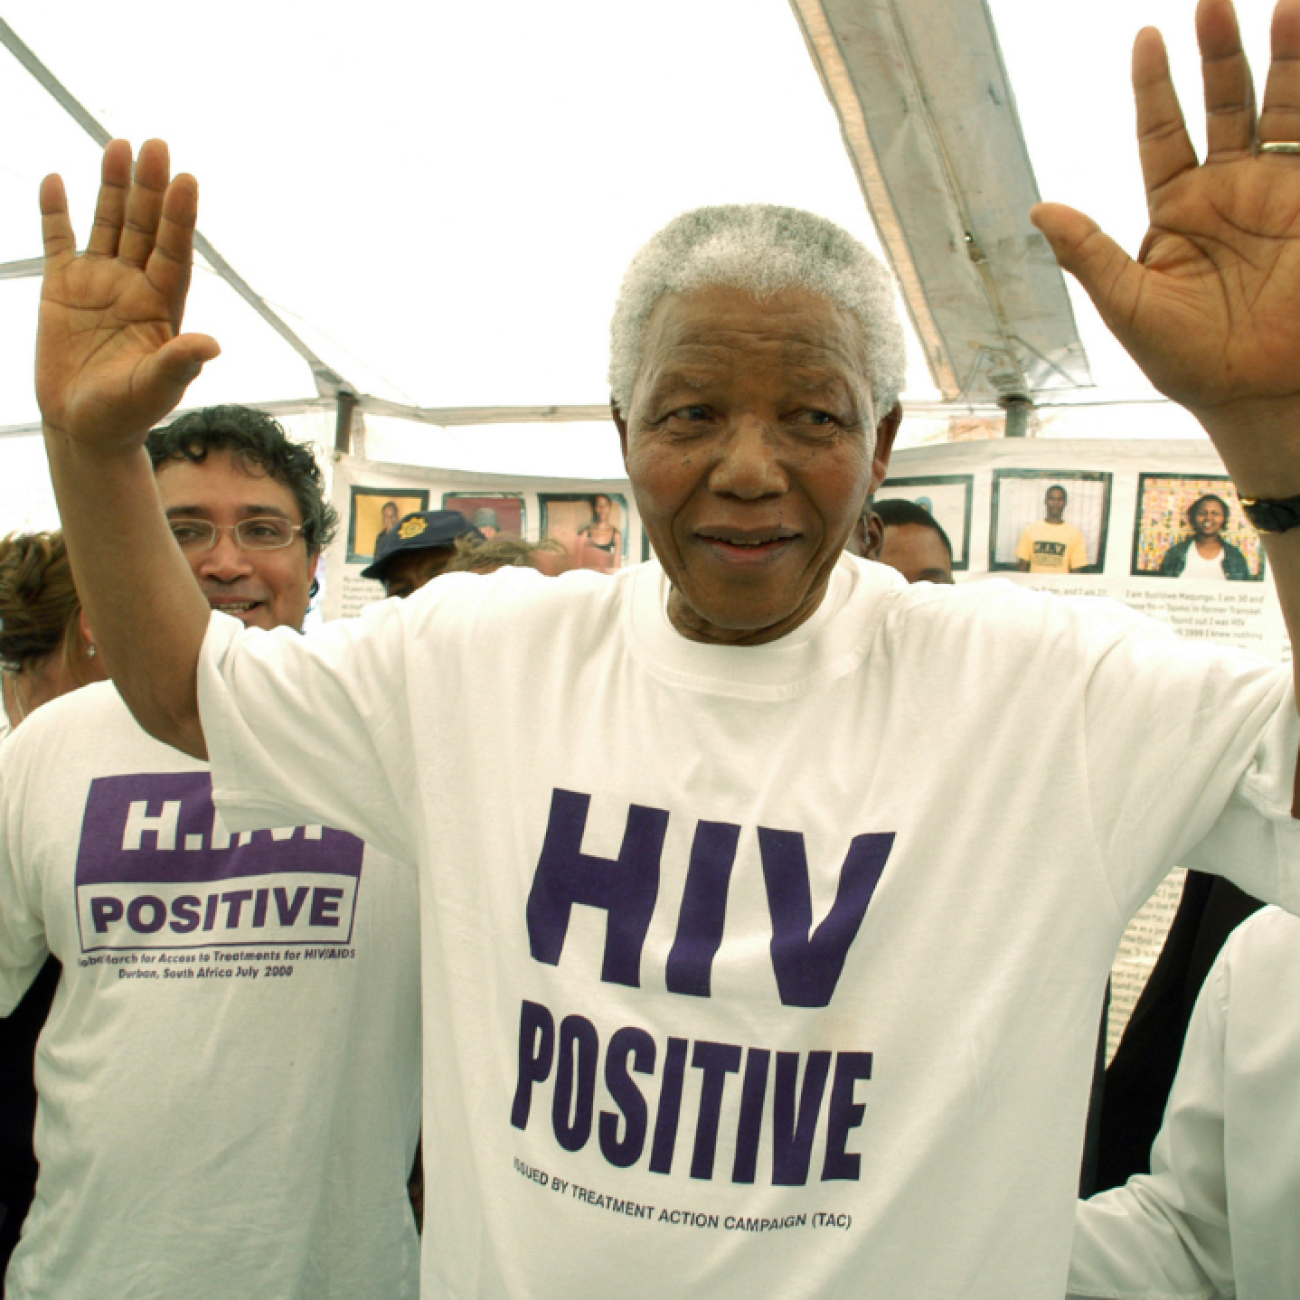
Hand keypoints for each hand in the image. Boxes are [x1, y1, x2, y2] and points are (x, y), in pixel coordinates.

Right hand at [37, 139, 219, 450]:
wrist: (85, 428)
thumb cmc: (128, 414)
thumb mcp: (155, 390)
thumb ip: (179, 364)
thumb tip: (212, 345)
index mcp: (162, 307)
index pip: (174, 253)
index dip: (181, 218)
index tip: (187, 180)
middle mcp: (134, 287)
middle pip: (144, 227)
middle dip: (150, 188)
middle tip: (156, 144)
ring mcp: (99, 283)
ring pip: (107, 224)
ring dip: (112, 187)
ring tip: (119, 144)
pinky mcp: (62, 288)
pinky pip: (59, 241)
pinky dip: (56, 212)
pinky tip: (57, 181)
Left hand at [1033, 0, 1299, 483]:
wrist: (1259, 394)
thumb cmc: (1188, 361)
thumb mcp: (1129, 307)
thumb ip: (1090, 254)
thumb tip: (1038, 207)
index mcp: (1177, 210)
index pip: (1161, 131)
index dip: (1154, 86)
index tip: (1146, 36)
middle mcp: (1229, 191)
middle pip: (1225, 103)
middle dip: (1221, 52)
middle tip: (1215, 0)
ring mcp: (1279, 192)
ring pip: (1283, 108)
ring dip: (1286, 58)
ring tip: (1284, 6)